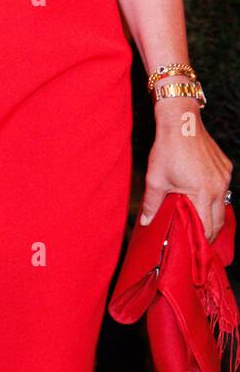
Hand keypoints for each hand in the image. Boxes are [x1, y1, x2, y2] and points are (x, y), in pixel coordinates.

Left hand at [142, 104, 232, 241]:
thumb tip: (146, 222)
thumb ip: (152, 204)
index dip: (201, 239)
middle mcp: (218, 187)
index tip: (195, 247)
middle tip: (198, 239)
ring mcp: (224, 177)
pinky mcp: (226, 168)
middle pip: (219, 219)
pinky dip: (214, 195)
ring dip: (212, 213)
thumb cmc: (166, 150)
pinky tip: (202, 196)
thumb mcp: (155, 179)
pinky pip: (223, 187)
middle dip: (210, 232)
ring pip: (223, 204)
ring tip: (200, 220)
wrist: (181, 123)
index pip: (207, 226)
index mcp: (202, 193)